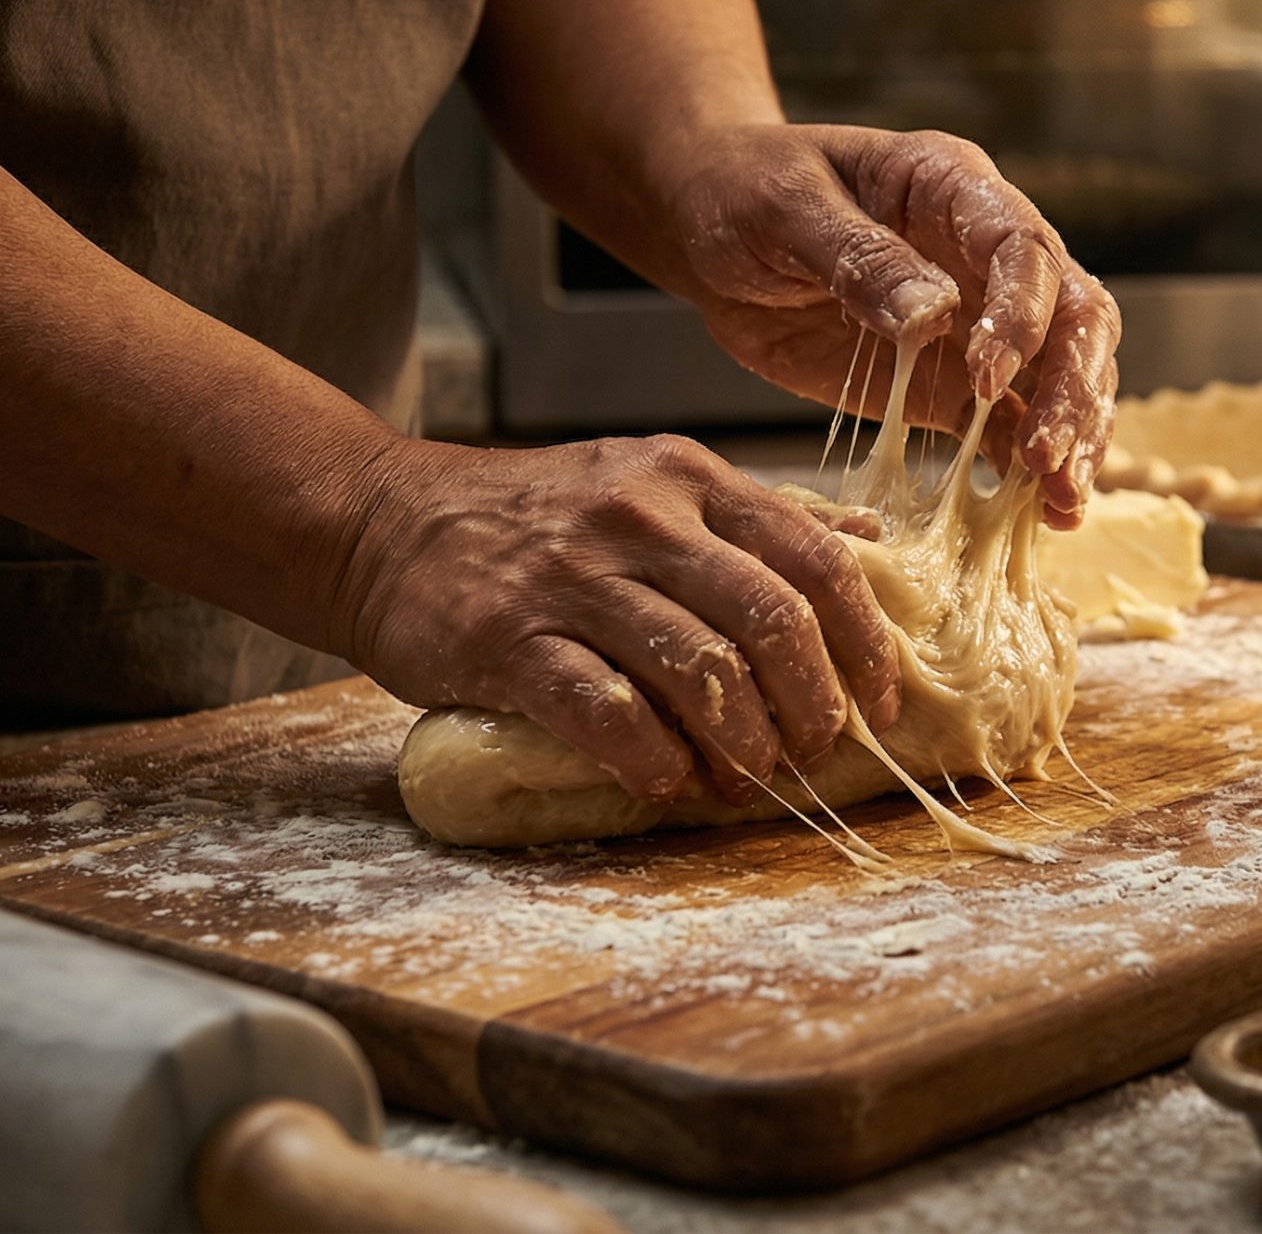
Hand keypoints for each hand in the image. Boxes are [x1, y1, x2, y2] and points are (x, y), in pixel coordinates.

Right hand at [331, 435, 900, 803]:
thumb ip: (756, 515)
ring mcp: (573, 578)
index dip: (864, 640)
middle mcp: (640, 518)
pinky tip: (669, 781)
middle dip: (811, 704)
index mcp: (688, 479)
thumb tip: (870, 539)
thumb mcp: (651, 481)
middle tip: (814, 752)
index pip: (814, 558)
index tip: (882, 701)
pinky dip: (652, 759)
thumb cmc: (533, 516)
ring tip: (747, 780)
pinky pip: (607, 711)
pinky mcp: (509, 640)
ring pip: (699, 670)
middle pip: (770, 619)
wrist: (379, 521)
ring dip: (741, 743)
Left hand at [640, 124, 1121, 526]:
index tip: (988, 376)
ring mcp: (977, 322)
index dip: (1022, 315)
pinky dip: (1030, 470)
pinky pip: (1008, 426)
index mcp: (954, 187)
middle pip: (1072, 316)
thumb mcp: (784, 208)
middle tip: (1047, 457)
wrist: (708, 229)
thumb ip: (861, 256)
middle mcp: (985, 253)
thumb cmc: (744, 192)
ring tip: (1063, 501)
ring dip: (1073, 437)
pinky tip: (1045, 515)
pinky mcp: (949, 383)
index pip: (1024, 247)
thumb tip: (936, 313)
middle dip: (1072, 389)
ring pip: (1061, 374)